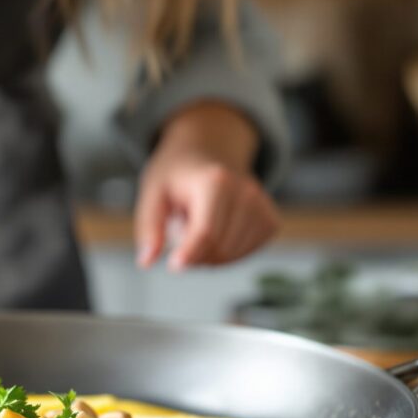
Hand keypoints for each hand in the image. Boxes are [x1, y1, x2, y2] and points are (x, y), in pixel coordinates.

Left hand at [134, 103, 278, 270]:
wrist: (208, 152)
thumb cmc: (178, 174)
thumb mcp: (153, 192)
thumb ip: (149, 226)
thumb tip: (146, 261)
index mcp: (216, 182)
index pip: (206, 232)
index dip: (189, 255)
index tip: (173, 265)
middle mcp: (246, 192)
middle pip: (218, 249)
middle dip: (194, 253)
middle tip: (180, 232)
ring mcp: (262, 206)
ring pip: (232, 256)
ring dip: (208, 255)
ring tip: (198, 227)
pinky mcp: (270, 220)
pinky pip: (245, 254)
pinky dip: (226, 253)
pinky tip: (216, 232)